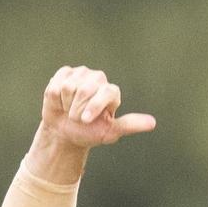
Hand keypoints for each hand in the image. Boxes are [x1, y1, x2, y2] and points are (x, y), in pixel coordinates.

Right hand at [40, 65, 155, 148]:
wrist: (65, 133)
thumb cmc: (88, 132)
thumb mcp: (110, 132)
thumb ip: (129, 125)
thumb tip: (152, 123)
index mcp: (111, 91)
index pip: (106, 92)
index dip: (93, 106)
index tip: (86, 120)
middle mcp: (98, 79)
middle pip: (84, 89)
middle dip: (77, 109)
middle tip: (77, 117)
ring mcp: (81, 73)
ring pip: (68, 87)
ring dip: (66, 104)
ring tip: (69, 109)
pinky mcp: (64, 73)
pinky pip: (56, 84)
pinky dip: (55, 98)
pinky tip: (61, 101)